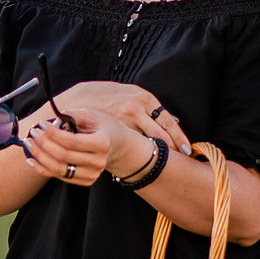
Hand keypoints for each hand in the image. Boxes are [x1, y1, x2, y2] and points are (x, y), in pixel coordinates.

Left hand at [21, 101, 139, 187]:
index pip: (71, 141)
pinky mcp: (85, 181)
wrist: (116, 145)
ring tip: (29, 144)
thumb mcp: (91, 115)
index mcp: (102, 143)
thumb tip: (53, 121)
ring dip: (39, 156)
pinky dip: (43, 168)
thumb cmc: (101, 127)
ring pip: (59, 169)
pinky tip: (32, 159)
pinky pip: (59, 176)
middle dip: (43, 143)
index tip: (42, 124)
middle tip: (33, 132)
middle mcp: (98, 162)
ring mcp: (92, 174)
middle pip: (63, 156)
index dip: (53, 133)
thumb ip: (72, 115)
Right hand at [53, 80, 189, 157]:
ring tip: (169, 166)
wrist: (72, 104)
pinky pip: (133, 148)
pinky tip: (146, 163)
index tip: (187, 151)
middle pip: (162, 135)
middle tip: (183, 161)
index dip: (179, 138)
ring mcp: (124, 122)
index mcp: (142, 97)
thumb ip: (146, 105)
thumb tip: (173, 118)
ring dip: (159, 155)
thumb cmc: (98, 96)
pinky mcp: (114, 133)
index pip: (168, 121)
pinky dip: (141, 156)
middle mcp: (136, 109)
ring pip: (149, 143)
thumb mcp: (125, 92)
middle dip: (173, 149)